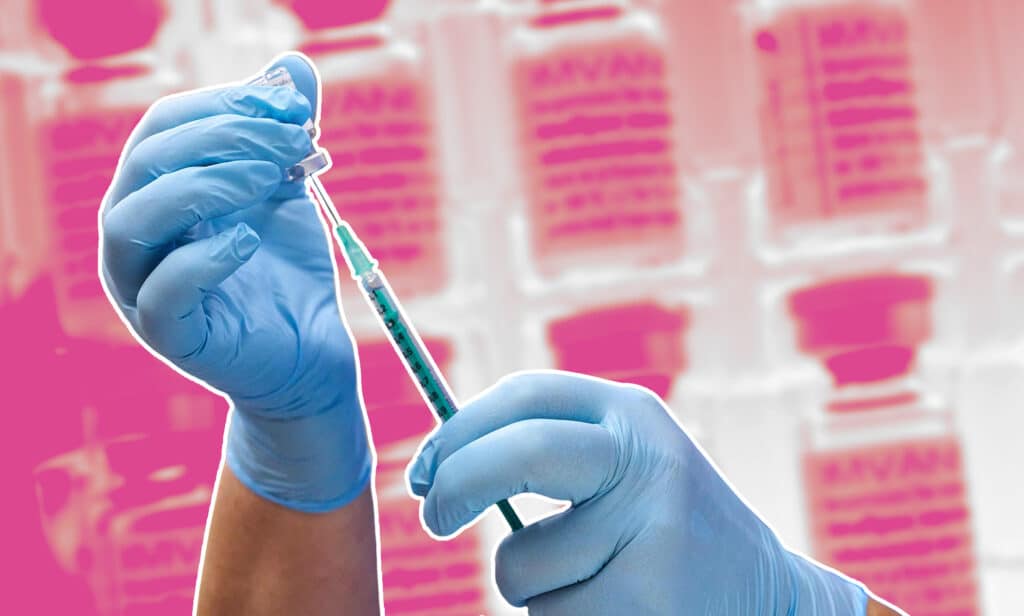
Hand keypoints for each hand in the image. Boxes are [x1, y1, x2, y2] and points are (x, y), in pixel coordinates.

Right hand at [100, 55, 369, 511]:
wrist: (308, 349)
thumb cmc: (284, 267)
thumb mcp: (287, 188)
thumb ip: (282, 131)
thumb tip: (294, 64)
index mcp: (155, 190)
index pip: (166, 126)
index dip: (228, 107)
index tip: (295, 110)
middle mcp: (134, 234)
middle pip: (148, 161)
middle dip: (227, 138)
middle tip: (296, 141)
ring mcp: (140, 286)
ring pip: (133, 218)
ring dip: (207, 184)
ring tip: (271, 179)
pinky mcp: (168, 334)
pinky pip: (161, 291)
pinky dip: (203, 257)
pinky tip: (249, 238)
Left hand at [407, 372, 869, 613]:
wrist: (766, 598)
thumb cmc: (663, 530)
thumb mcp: (620, 468)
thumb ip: (548, 452)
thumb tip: (436, 464)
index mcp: (631, 415)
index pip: (524, 396)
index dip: (459, 431)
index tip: (424, 469)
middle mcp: (647, 459)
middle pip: (518, 453)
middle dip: (456, 485)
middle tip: (434, 515)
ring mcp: (653, 529)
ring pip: (520, 563)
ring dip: (530, 585)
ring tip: (596, 583)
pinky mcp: (646, 598)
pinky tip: (617, 611)